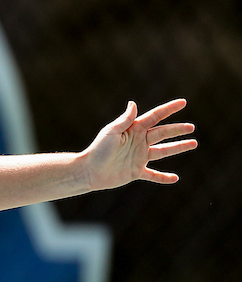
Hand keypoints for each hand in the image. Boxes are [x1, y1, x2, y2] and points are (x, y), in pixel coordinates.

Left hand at [82, 99, 196, 190]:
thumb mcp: (111, 132)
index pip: (155, 117)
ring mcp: (139, 157)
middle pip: (163, 133)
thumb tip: (133, 103)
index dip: (169, 109)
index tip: (183, 102)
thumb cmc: (98, 150)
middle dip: (178, 130)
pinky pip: (153, 175)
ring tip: (194, 143)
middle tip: (191, 127)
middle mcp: (139, 142)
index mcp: (133, 130)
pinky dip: (163, 177)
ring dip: (178, 147)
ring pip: (163, 151)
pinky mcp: (136, 172)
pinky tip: (175, 178)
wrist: (88, 171)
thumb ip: (124, 120)